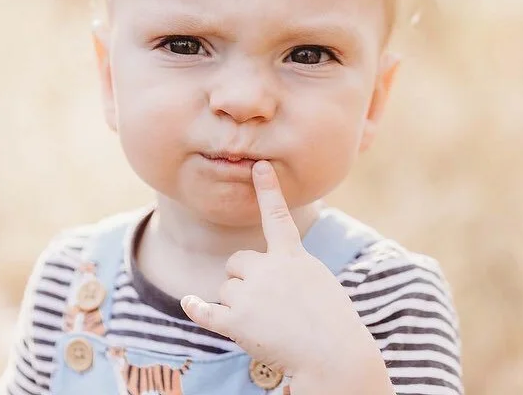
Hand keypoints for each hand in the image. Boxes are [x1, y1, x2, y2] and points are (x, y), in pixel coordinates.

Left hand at [180, 161, 390, 392]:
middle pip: (236, 262)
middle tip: (268, 302)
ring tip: (268, 323)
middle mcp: (267, 269)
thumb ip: (290, 266)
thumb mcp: (317, 280)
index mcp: (292, 256)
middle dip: (245, 278)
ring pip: (227, 290)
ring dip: (239, 305)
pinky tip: (188, 302)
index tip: (259, 166)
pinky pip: (208, 311)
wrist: (333, 356)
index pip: (277, 216)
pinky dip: (197, 308)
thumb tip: (257, 271)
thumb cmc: (332, 322)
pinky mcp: (236, 322)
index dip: (268, 190)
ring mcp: (250, 295)